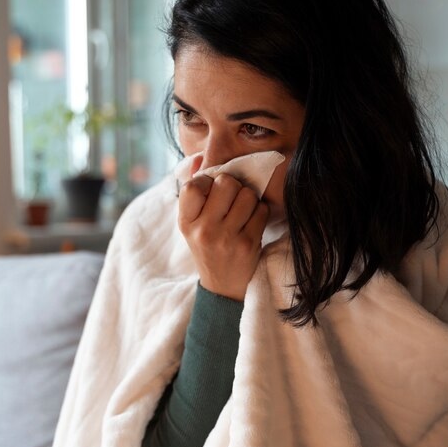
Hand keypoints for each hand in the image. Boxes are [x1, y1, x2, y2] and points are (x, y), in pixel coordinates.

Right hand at [178, 166, 269, 301]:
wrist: (223, 288)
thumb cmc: (208, 248)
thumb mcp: (192, 224)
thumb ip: (193, 192)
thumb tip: (198, 159)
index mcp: (186, 222)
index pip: (194, 185)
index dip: (208, 181)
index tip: (212, 192)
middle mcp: (204, 230)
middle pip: (226, 183)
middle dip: (233, 187)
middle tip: (232, 200)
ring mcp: (226, 238)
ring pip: (247, 194)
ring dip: (249, 199)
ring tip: (243, 212)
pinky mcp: (248, 244)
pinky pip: (261, 210)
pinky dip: (260, 212)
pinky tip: (252, 223)